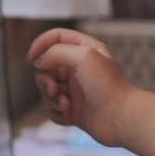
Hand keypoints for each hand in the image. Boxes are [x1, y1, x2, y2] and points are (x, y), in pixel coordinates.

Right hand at [27, 28, 134, 146]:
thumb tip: (40, 62)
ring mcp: (76, 90)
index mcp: (85, 50)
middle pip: (46, 67)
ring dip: (51, 97)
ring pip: (47, 90)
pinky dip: (57, 112)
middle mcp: (80, 68)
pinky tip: (69, 114)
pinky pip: (53, 109)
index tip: (32, 58)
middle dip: (44, 78)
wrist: (122, 117)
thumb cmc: (108, 86)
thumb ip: (56, 52)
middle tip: (53, 88)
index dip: (40, 45)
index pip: (56, 38)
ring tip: (65, 103)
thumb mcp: (83, 56)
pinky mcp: (74, 110)